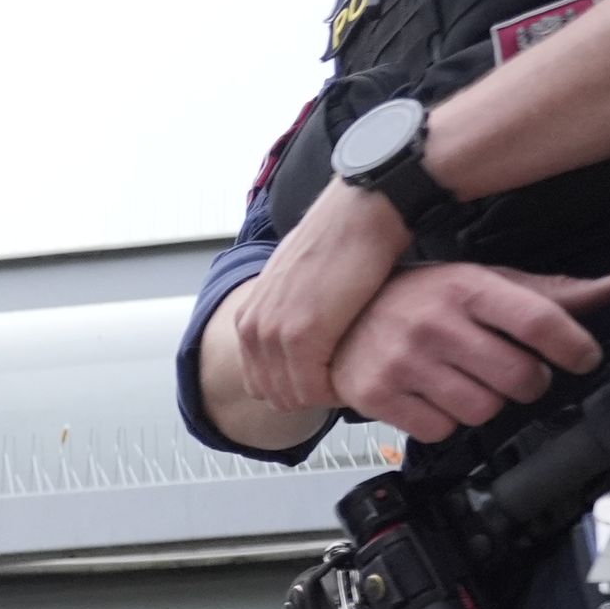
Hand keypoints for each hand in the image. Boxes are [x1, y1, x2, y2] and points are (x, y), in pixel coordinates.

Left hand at [230, 181, 417, 416]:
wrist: (361, 213)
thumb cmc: (340, 243)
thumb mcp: (297, 282)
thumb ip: (288, 311)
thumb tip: (302, 332)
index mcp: (248, 318)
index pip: (260, 382)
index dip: (294, 387)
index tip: (326, 379)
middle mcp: (252, 328)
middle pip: (273, 393)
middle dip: (307, 395)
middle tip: (342, 383)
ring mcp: (273, 334)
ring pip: (292, 395)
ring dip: (323, 394)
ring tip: (352, 377)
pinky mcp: (302, 336)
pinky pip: (313, 388)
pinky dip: (335, 391)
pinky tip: (358, 374)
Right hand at [326, 262, 609, 443]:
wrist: (333, 319)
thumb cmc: (417, 299)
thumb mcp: (482, 283)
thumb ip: (550, 292)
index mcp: (467, 288)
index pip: (540, 320)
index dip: (574, 346)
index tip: (583, 357)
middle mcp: (435, 323)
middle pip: (518, 376)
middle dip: (530, 382)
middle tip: (519, 376)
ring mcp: (404, 363)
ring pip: (483, 410)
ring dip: (486, 404)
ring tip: (468, 384)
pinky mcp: (380, 396)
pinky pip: (440, 430)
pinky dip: (445, 422)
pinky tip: (435, 398)